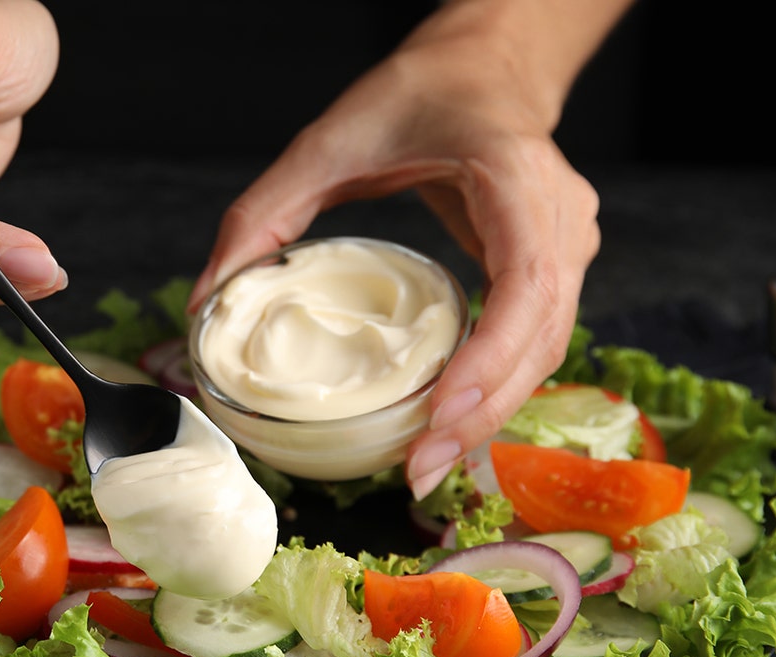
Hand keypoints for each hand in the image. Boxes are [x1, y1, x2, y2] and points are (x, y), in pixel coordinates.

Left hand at [188, 0, 622, 498]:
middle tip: (418, 471)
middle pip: (541, 336)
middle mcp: (560, 216)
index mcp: (513, 173)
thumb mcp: (327, 142)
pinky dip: (496, 386)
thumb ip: (263, 214)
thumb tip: (204, 302)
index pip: (524, 281)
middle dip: (482, 412)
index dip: (489, 358)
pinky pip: (537, 339)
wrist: (484, 67)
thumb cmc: (418, 93)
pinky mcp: (558, 265)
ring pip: (547, 349)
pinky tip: (451, 424)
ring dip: (491, 413)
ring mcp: (570, 242)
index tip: (438, 415)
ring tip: (429, 462)